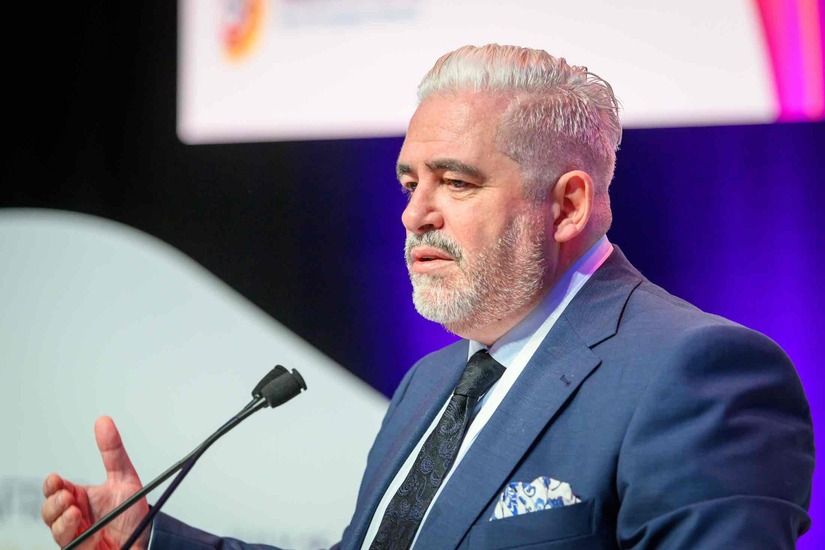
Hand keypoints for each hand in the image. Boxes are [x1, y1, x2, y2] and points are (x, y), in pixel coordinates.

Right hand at [41, 416, 149, 548]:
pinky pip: (67, 544)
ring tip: (74, 510)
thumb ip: (113, 451)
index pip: (58, 489)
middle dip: (53, 501)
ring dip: (60, 518)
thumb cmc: (132, 512)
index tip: (56, 479)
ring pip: (54, 527)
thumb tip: (103, 421)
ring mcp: (76, 534)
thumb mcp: (125, 477)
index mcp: (81, 498)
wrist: (147, 539)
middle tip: (67, 495)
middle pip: (50, 509)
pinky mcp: (81, 549)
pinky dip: (69, 533)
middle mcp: (75, 516)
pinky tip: (79, 524)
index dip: (53, 485)